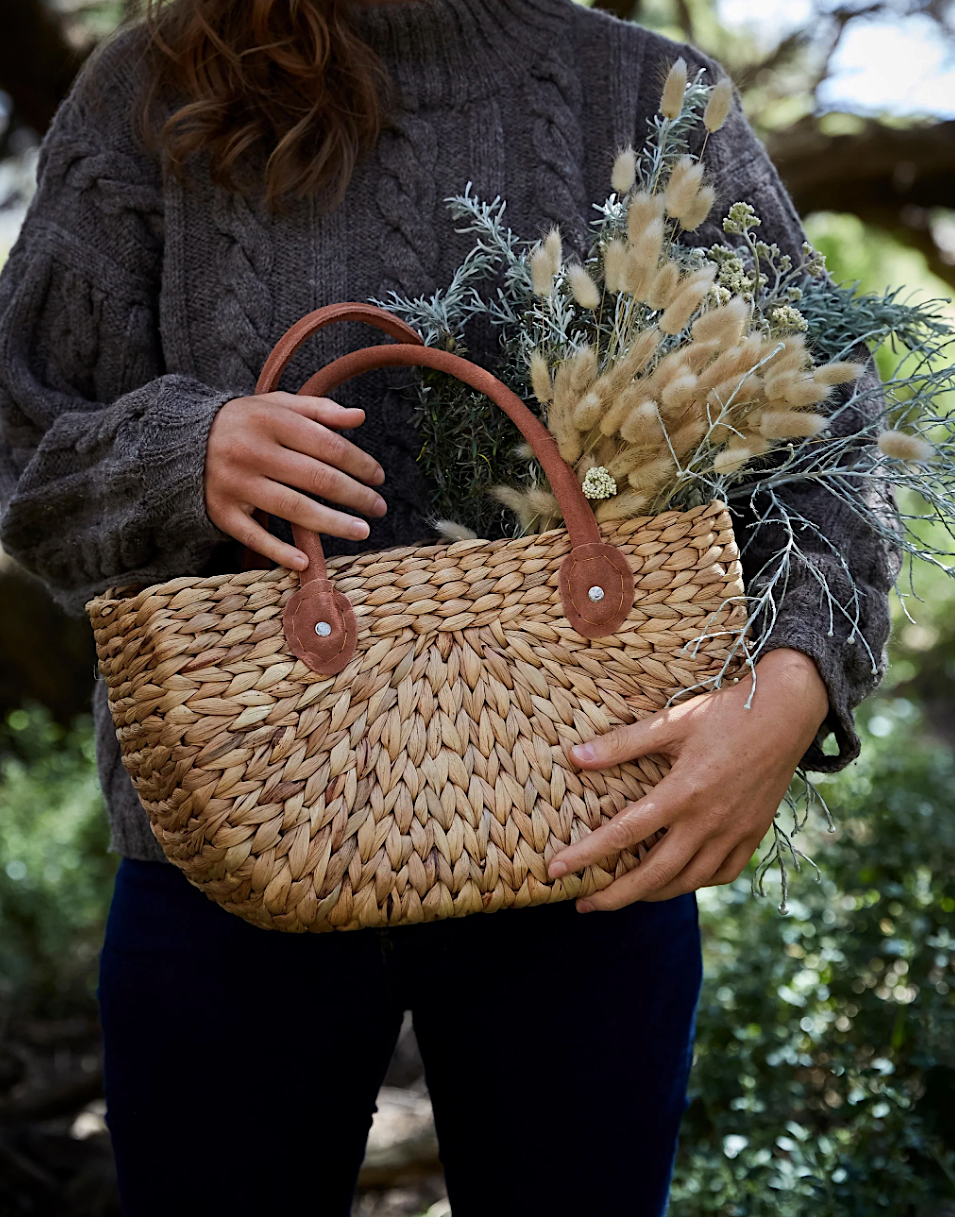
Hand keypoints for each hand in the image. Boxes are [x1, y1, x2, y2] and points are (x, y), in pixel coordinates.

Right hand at [205, 391, 386, 569]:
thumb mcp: (276, 405)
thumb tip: (359, 417)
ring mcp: (235, 484)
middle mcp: (252, 451)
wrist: (179, 440)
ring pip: (292, 508)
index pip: (327, 444)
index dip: (359, 463)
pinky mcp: (221, 511)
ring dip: (332, 524)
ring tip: (361, 531)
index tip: (379, 477)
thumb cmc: (243, 423)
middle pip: (315, 478)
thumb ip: (319, 410)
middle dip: (355, 495)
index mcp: (270, 420)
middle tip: (379, 508)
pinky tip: (305, 560)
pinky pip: (254, 536)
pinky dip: (279, 551)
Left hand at [547, 648, 829, 909]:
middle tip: (584, 905)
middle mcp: (708, 821)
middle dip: (615, 895)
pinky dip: (694, 883)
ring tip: (624, 896)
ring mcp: (734, 833)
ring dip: (652, 894)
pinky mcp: (753, 835)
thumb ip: (622, 744)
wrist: (787, 712)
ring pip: (688, 881)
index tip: (556, 870)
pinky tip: (676, 880)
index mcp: (683, 793)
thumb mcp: (671, 722)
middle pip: (654, 874)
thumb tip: (573, 757)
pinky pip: (721, 874)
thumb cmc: (724, 713)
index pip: (624, 834)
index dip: (586, 855)